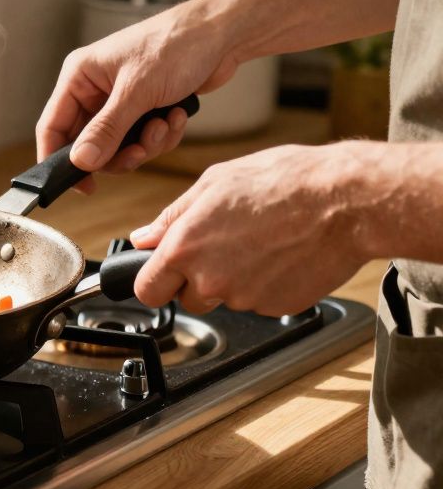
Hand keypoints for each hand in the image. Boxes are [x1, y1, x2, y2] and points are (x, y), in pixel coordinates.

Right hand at [36, 1, 239, 188]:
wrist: (222, 34)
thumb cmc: (176, 45)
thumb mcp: (136, 92)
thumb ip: (106, 130)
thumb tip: (80, 162)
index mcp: (79, 76)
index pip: (53, 126)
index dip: (59, 159)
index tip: (79, 185)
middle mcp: (95, 89)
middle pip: (89, 143)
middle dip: (118, 153)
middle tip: (140, 152)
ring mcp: (120, 100)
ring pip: (118, 147)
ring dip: (146, 144)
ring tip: (165, 124)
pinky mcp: (145, 108)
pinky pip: (143, 140)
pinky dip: (162, 135)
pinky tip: (177, 116)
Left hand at [128, 144, 373, 315]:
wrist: (346, 200)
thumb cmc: (284, 182)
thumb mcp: (215, 183)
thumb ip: (172, 217)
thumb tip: (143, 238)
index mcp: (185, 249)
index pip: (147, 290)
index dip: (155, 281)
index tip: (164, 273)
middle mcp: (210, 280)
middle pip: (187, 299)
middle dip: (198, 280)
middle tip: (226, 246)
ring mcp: (244, 298)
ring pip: (226, 299)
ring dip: (235, 279)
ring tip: (262, 241)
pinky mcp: (276, 307)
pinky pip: (259, 301)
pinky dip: (266, 284)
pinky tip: (281, 254)